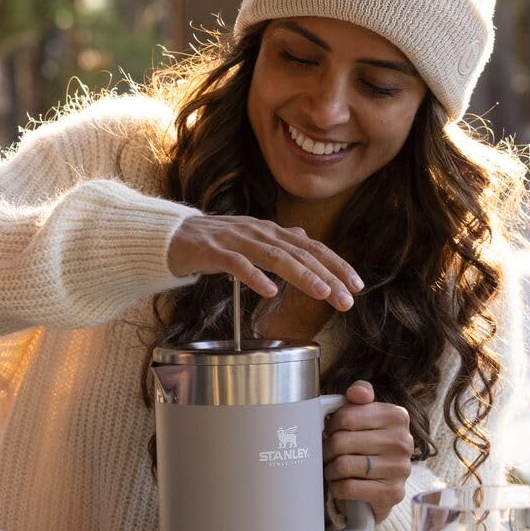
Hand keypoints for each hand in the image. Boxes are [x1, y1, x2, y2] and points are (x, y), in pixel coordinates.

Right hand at [166, 215, 361, 310]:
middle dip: (327, 276)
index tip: (357, 285)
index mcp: (270, 231)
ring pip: (275, 257)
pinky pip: (237, 264)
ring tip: (321, 293)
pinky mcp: (212, 250)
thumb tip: (308, 245)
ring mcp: (236, 239)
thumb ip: (279, 244)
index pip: (312, 247)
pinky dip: (255, 277)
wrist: (172, 236)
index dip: (336, 264)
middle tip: (347, 299)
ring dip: (301, 275)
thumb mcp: (252, 240)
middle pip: (300, 253)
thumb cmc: (214, 243)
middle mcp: (258, 231)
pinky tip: (269, 291)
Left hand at [323, 380, 413, 522]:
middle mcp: (403, 441)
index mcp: (397, 416)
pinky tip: (340, 484)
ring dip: (330, 470)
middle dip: (327, 450)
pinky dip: (337, 487)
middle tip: (326, 454)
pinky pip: (349, 487)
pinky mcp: (392, 492)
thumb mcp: (365, 415)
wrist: (381, 485)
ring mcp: (400, 468)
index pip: (346, 416)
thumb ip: (360, 396)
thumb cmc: (368, 445)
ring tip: (332, 469)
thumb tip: (357, 392)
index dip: (330, 426)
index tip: (330, 432)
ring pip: (343, 465)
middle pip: (342, 442)